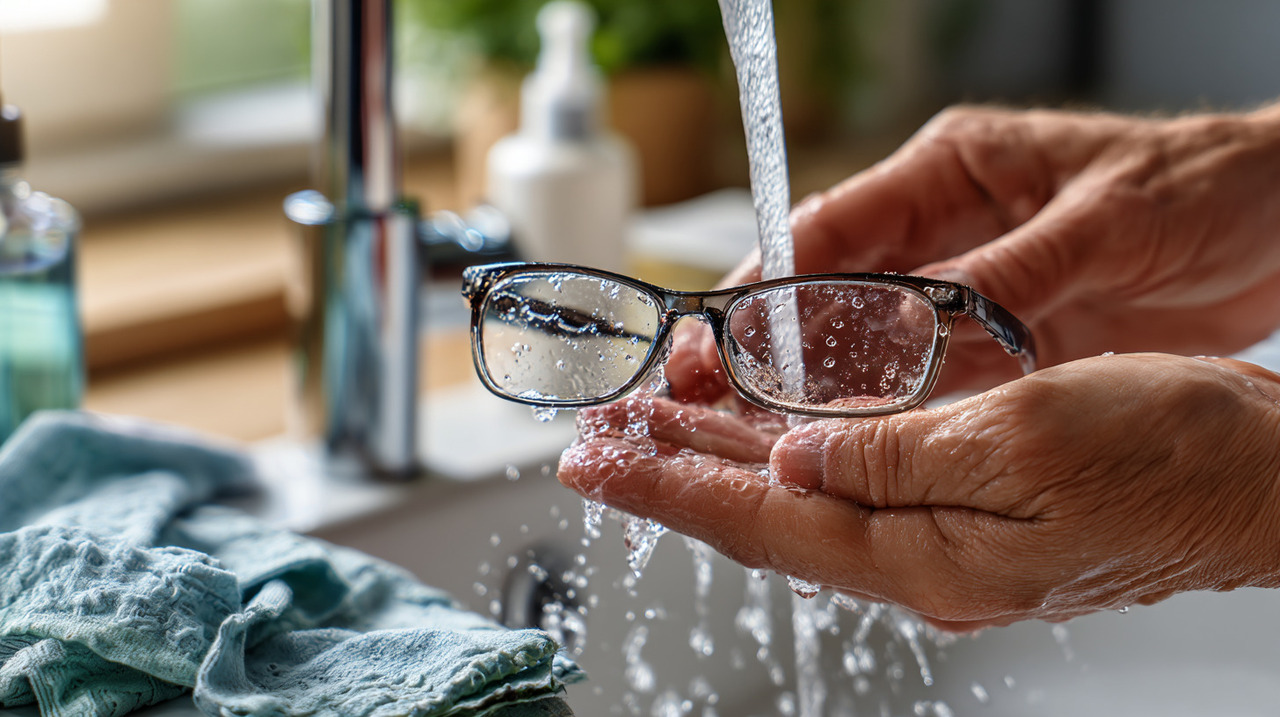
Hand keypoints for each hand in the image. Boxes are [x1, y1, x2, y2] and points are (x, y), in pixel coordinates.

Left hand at [560, 354, 1279, 630]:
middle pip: (765, 521)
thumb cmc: (1170, 454)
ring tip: (651, 434)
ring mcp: (946, 552)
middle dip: (673, 478)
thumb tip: (791, 464)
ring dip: (722, 469)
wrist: (1262, 479)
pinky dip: (789, 468)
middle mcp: (925, 566)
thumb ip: (894, 458)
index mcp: (928, 554)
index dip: (668, 490)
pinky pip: (850, 498)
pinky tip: (761, 445)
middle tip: (598, 443)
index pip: (760, 523)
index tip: (596, 462)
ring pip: (801, 509)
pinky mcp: (970, 524)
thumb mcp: (1024, 438)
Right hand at [669, 106, 1279, 402]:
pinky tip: (856, 446)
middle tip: (708, 394)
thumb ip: (1010, 277)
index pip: (833, 226)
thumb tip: (921, 332)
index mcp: (954, 173)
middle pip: (833, 290)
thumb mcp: (1107, 224)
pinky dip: (896, 413)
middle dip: (770, 345)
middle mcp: (950, 231)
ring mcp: (975, 288)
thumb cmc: (1206, 186)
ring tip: (760, 432)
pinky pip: (934, 380)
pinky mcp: (1010, 338)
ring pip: (873, 343)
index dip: (768, 283)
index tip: (721, 333)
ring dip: (820, 386)